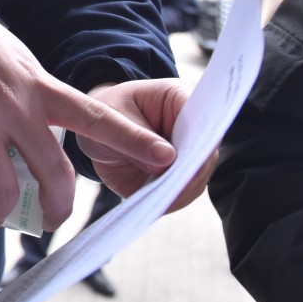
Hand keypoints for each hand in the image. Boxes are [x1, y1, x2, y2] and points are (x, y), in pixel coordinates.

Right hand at [0, 0, 175, 233]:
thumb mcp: (14, 59)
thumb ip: (33, 97)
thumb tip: (43, 141)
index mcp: (38, 86)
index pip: (95, 117)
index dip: (133, 141)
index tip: (167, 159)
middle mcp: (13, 104)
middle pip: (52, 173)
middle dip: (57, 210)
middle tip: (49, 225)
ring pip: (1, 190)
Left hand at [78, 79, 211, 210]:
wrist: (97, 126)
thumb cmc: (107, 110)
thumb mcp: (108, 116)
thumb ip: (133, 137)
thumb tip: (167, 160)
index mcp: (180, 99)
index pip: (203, 117)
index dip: (200, 138)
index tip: (188, 158)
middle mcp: (192, 129)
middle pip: (205, 154)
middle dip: (189, 171)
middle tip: (171, 184)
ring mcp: (187, 156)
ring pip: (196, 179)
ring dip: (179, 191)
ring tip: (160, 198)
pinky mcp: (175, 179)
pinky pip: (179, 195)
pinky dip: (167, 201)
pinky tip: (153, 203)